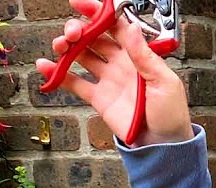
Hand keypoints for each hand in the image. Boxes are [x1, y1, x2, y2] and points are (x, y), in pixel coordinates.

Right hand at [35, 0, 193, 146]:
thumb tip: (132, 27)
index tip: (81, 3)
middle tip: (72, 32)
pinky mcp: (97, 97)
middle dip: (80, 30)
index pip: (116, 27)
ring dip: (67, 47)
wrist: (162, 145)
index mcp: (138, 56)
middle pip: (94, 38)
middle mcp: (121, 64)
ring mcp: (108, 79)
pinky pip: (74, 82)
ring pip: (81, 56)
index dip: (98, 13)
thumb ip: (144, 55)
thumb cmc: (170, 114)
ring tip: (60, 46)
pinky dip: (57, 74)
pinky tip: (45, 66)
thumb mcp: (163, 82)